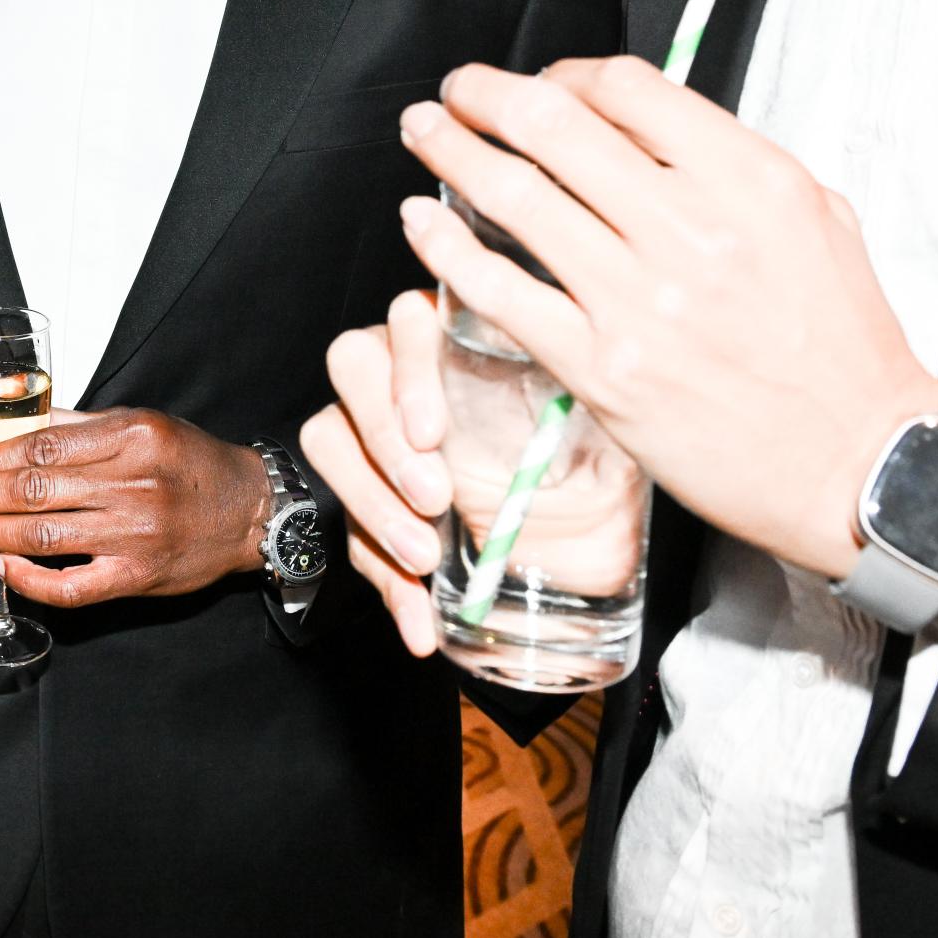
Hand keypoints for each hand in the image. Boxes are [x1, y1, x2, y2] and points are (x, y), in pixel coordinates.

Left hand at [0, 408, 270, 606]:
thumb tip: (20, 427)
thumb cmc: (192, 463)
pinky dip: (31, 580)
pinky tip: (2, 567)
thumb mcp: (144, 423)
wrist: (249, 511)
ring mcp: (135, 535)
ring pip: (42, 536)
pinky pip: (72, 587)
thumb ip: (83, 426)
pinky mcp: (138, 577)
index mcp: (132, 437)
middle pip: (33, 491)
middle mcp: (133, 484)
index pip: (42, 447)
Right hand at [305, 292, 646, 657]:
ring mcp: (370, 425)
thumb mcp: (596, 441)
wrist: (574, 544)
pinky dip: (381, 578)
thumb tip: (610, 407)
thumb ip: (589, 418)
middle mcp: (401, 367)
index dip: (411, 368)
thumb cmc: (584, 471)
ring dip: (370, 501)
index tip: (434, 433)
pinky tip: (419, 619)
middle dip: (384, 436)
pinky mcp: (360, 494)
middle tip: (433, 498)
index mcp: (459, 339)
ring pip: (327, 436)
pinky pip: (345, 526)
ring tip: (423, 557)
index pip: (411, 317)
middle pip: (351, 363)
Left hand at [394, 59, 937, 582]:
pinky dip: (448, 246)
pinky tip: (424, 223)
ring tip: (424, 134)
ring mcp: (640, 301)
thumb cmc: (841, 349)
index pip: (628, 88)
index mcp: (752, 181)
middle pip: (553, 126)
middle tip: (456, 92)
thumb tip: (643, 122)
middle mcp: (692, 231)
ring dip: (451, 153)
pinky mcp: (601, 369)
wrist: (857, 468)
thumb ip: (731, 163)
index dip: (564, 73)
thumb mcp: (816, 219)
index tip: (542, 86)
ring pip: (514, 198)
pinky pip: (501, 290)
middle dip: (485, 96)